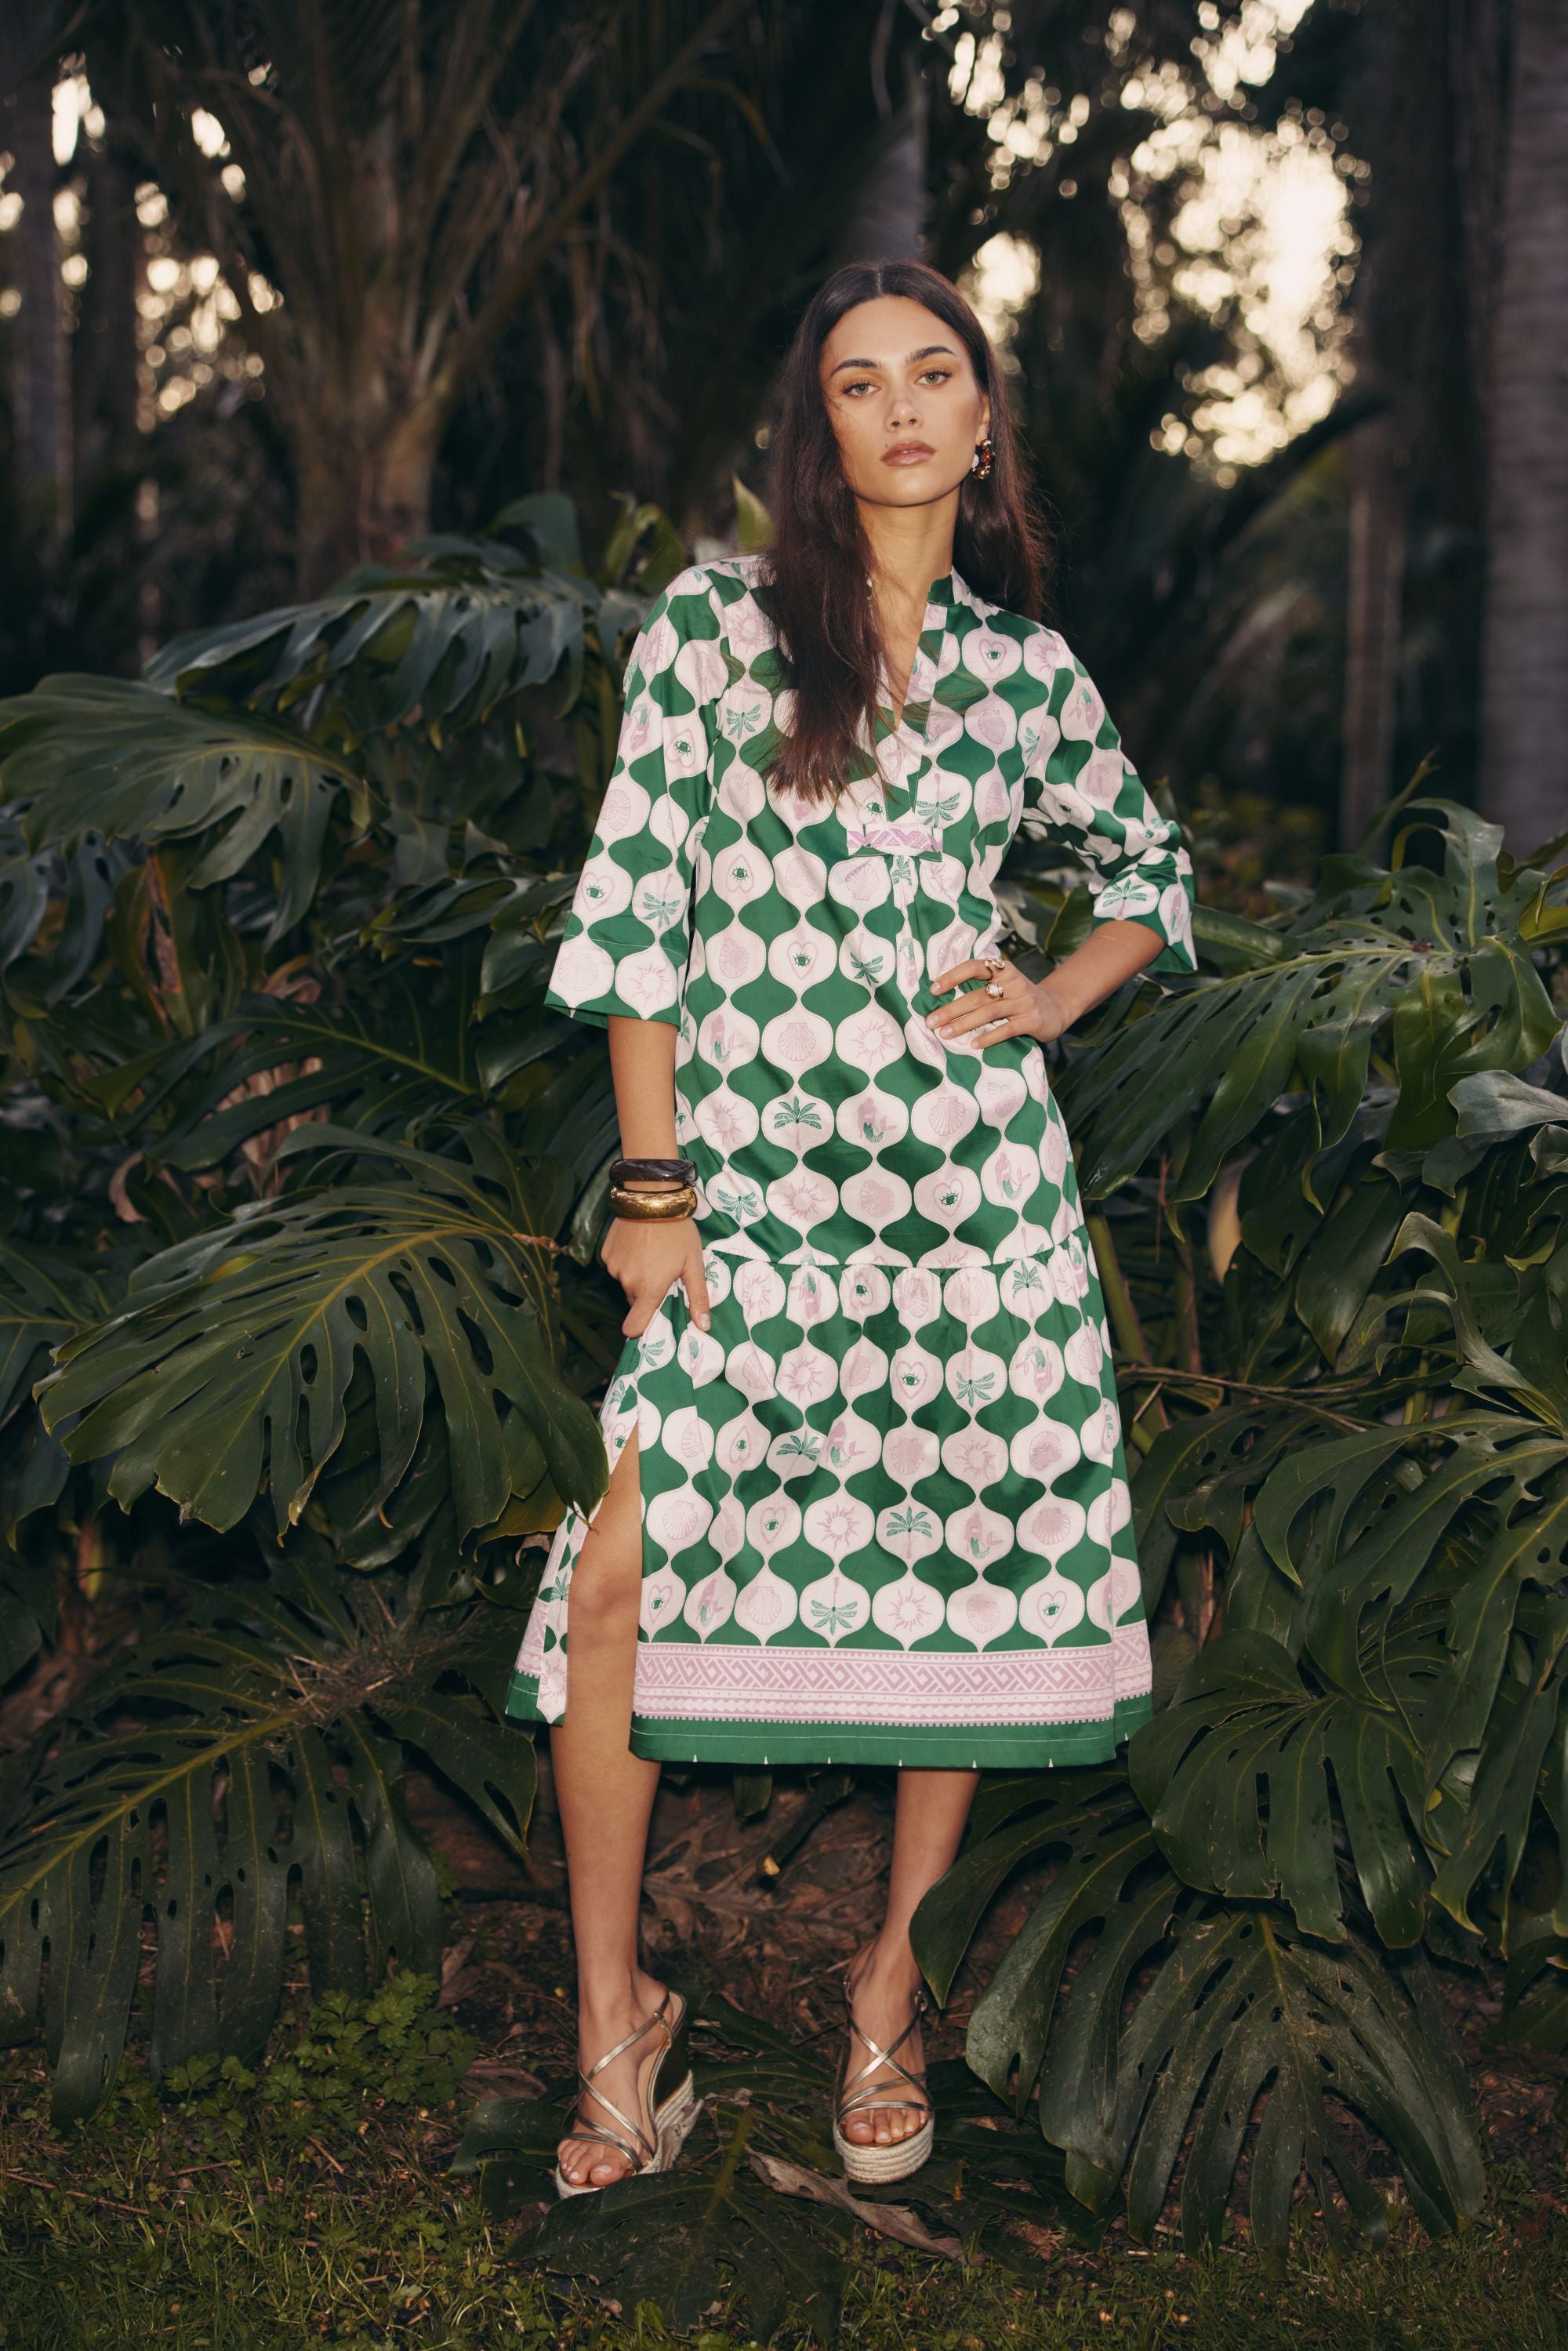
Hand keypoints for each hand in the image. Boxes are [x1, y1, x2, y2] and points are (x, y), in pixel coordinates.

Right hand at [602, 1196, 711, 1335]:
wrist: (652, 1198)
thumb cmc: (678, 1232)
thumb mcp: (694, 1264)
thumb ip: (698, 1297)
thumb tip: (703, 1326)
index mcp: (650, 1290)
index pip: (633, 1327)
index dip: (640, 1328)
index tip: (650, 1318)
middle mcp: (628, 1282)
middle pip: (635, 1300)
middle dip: (646, 1292)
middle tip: (662, 1270)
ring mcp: (614, 1267)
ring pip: (626, 1282)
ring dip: (636, 1275)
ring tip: (651, 1253)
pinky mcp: (606, 1253)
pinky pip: (616, 1265)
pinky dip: (626, 1260)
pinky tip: (638, 1244)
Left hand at [925, 953, 1072, 1047]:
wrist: (1056, 1008)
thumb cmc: (1019, 997)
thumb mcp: (1004, 984)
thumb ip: (981, 987)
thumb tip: (941, 999)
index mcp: (1003, 970)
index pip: (975, 967)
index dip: (953, 976)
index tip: (933, 989)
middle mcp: (1014, 982)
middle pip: (977, 996)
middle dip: (951, 1009)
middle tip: (931, 1021)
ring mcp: (1024, 1002)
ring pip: (989, 1012)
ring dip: (964, 1024)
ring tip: (945, 1034)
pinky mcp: (1032, 1020)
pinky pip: (1007, 1030)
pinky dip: (989, 1037)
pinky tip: (973, 1044)